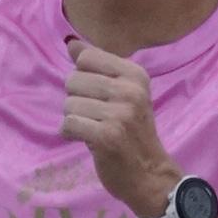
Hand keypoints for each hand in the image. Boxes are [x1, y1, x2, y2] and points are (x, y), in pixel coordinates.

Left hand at [59, 40, 173, 217]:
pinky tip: (87, 140)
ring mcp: (120, 113)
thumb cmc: (132, 133)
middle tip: (96, 117)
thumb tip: (71, 43)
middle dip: (77, 101)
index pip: (86, 58)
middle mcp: (130, 90)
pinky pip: (68, 124)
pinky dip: (71, 134)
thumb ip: (97, 67)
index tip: (99, 96)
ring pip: (68, 104)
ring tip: (94, 129)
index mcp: (135, 74)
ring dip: (74, 120)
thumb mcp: (123, 93)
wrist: (149, 175)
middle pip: (73, 80)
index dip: (83, 78)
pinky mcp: (107, 136)